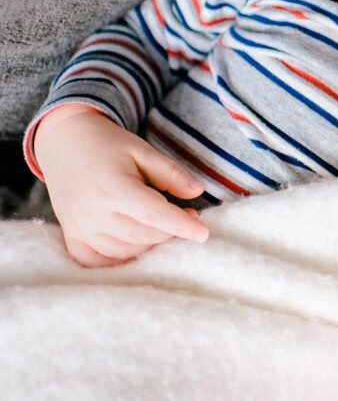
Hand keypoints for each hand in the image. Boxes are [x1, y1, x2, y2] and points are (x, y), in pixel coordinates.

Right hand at [32, 104, 208, 266]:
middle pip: (144, 236)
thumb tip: (197, 192)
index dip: (182, 226)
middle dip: (171, 231)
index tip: (204, 233)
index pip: (154, 215)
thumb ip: (171, 173)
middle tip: (188, 214)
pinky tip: (138, 245)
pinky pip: (98, 261)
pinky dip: (122, 258)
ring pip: (126, 251)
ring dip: (151, 243)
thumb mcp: (143, 151)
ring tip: (163, 223)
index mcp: (113, 188)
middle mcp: (93, 214)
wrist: (65, 144)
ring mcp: (80, 229)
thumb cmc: (108, 146)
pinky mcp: (72, 237)